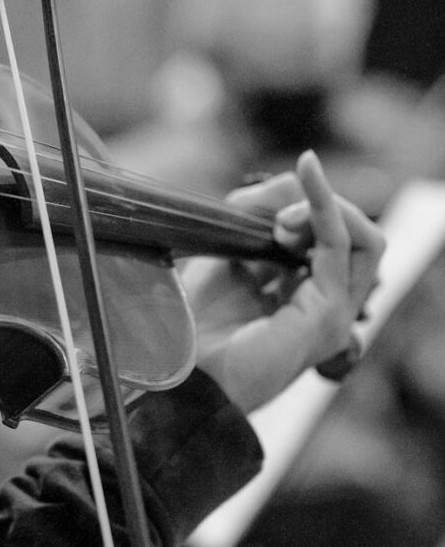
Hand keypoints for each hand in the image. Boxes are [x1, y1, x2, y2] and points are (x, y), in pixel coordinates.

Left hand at [181, 150, 384, 412]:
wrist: (181, 370)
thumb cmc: (196, 321)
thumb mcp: (228, 249)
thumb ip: (259, 212)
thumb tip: (295, 185)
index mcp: (307, 298)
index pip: (336, 242)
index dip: (310, 213)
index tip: (272, 215)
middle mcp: (327, 308)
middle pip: (358, 240)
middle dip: (324, 209)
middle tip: (278, 220)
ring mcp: (334, 315)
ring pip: (364, 241)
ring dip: (326, 210)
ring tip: (282, 221)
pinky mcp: (328, 315)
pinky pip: (341, 245)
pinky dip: (325, 205)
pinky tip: (309, 175)